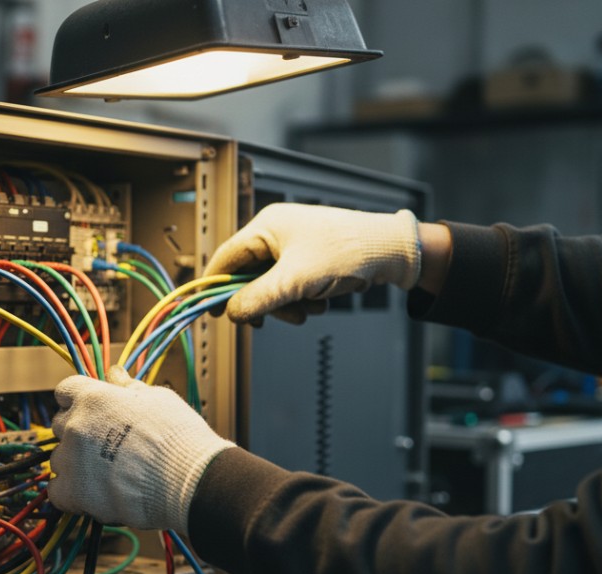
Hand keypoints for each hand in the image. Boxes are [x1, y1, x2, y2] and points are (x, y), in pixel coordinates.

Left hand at [49, 367, 233, 536]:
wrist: (187, 480)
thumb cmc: (178, 438)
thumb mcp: (158, 398)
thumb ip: (128, 387)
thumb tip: (114, 373)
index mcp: (94, 397)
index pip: (66, 391)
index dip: (78, 401)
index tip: (90, 411)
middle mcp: (76, 425)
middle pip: (60, 424)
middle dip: (78, 432)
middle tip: (105, 446)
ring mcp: (71, 459)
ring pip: (59, 459)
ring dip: (76, 465)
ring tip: (106, 474)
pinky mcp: (73, 492)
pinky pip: (57, 492)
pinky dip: (71, 494)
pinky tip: (92, 494)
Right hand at [204, 203, 421, 323]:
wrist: (392, 251)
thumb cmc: (347, 252)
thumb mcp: (295, 281)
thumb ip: (258, 298)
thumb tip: (231, 312)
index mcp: (267, 227)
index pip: (226, 257)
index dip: (214, 286)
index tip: (209, 310)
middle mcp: (276, 234)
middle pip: (249, 276)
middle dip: (263, 301)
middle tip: (269, 320)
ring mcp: (293, 247)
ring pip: (271, 286)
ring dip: (285, 304)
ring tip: (308, 308)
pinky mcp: (309, 260)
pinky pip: (290, 286)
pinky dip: (300, 299)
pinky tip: (318, 302)